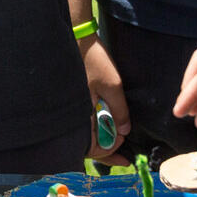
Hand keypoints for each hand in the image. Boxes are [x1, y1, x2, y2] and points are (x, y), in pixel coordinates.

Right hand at [81, 37, 130, 161]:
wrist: (76, 39)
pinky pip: (83, 122)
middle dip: (106, 153)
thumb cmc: (93, 61)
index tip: (123, 142)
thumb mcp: (112, 85)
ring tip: (117, 144)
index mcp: (81, 115)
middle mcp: (73, 115)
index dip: (109, 150)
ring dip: (101, 142)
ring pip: (85, 135)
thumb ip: (119, 110)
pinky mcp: (73, 101)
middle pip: (87, 145)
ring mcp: (72, 108)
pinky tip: (106, 127)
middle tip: (123, 158)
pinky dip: (95, 129)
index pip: (92, 146)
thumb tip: (124, 132)